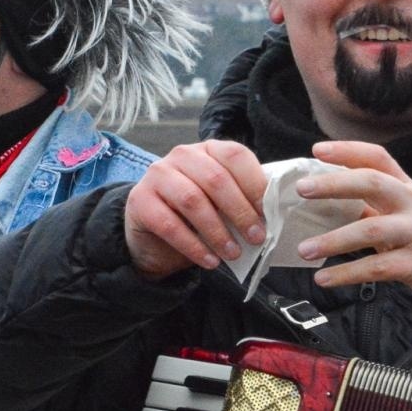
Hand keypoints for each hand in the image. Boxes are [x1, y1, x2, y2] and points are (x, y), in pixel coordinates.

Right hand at [123, 140, 268, 278]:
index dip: (255, 184)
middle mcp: (181, 155)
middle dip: (240, 212)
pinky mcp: (140, 200)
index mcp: (207, 149)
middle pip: (216, 179)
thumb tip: (272, 215)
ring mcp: (157, 175)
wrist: (152, 233)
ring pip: (192, 201)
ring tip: (233, 253)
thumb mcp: (221, 202)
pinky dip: (194, 246)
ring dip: (217, 231)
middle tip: (256, 238)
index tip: (269, 213)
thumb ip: (242, 199)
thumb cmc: (195, 215)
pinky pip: (170, 225)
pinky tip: (209, 261)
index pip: (235, 156)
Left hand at [293, 141, 411, 318]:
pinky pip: (377, 267)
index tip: (317, 149)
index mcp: (410, 191)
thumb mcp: (406, 221)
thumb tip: (327, 203)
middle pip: (373, 183)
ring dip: (332, 240)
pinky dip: (346, 273)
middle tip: (301, 190)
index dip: (348, 150)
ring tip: (304, 249)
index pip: (379, 158)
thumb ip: (374, 210)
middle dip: (334, 184)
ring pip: (371, 229)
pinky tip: (324, 278)